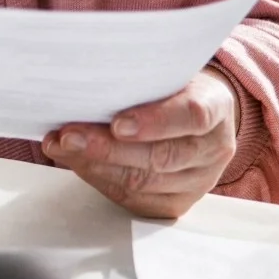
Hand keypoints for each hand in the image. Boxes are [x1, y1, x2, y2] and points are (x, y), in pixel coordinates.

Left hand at [42, 69, 238, 218]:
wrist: (198, 119)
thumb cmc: (172, 91)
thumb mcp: (166, 75)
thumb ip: (138, 81)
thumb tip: (85, 87)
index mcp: (217, 107)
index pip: (192, 115)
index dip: (155, 122)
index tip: (117, 123)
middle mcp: (213, 149)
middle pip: (161, 156)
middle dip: (107, 148)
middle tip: (69, 135)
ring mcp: (198, 181)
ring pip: (143, 181)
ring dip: (94, 164)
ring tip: (61, 146)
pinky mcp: (176, 203)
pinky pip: (134, 198)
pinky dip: (99, 179)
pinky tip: (76, 161)